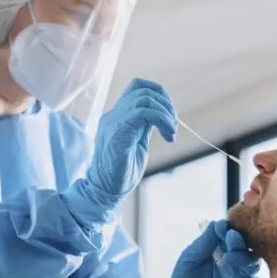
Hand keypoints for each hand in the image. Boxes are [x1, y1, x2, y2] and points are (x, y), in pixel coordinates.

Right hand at [85, 78, 176, 208]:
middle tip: (172, 128)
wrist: (104, 190)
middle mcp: (113, 115)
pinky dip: (161, 119)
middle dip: (166, 104)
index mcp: (118, 116)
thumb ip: (145, 126)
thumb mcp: (138, 143)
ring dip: (165, 113)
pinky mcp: (118, 133)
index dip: (159, 94)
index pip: (137, 87)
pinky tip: (168, 135)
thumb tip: (162, 115)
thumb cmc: (121, 171)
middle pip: (142, 88)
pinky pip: (142, 113)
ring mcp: (114, 122)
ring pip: (144, 98)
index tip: (170, 115)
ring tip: (171, 132)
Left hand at [158, 220, 261, 277]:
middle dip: (240, 242)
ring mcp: (241, 276)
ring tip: (228, 261)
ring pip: (254, 262)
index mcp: (222, 247)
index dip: (230, 229)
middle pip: (247, 245)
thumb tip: (218, 223)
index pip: (233, 232)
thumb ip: (203, 243)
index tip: (223, 228)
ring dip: (243, 259)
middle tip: (232, 240)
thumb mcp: (189, 259)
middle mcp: (235, 259)